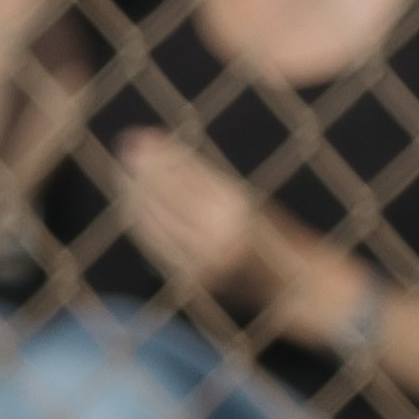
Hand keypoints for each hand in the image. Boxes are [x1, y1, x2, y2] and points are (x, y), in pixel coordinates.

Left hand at [115, 129, 269, 293]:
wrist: (297, 284)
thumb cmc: (276, 235)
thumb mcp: (252, 202)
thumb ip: (212, 186)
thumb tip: (164, 158)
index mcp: (238, 207)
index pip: (188, 175)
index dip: (162, 154)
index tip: (142, 134)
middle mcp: (217, 234)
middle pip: (166, 195)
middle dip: (142, 169)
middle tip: (125, 144)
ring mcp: (200, 259)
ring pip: (155, 221)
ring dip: (134, 194)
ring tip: (122, 172)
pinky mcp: (189, 278)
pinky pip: (155, 246)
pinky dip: (140, 222)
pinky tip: (130, 204)